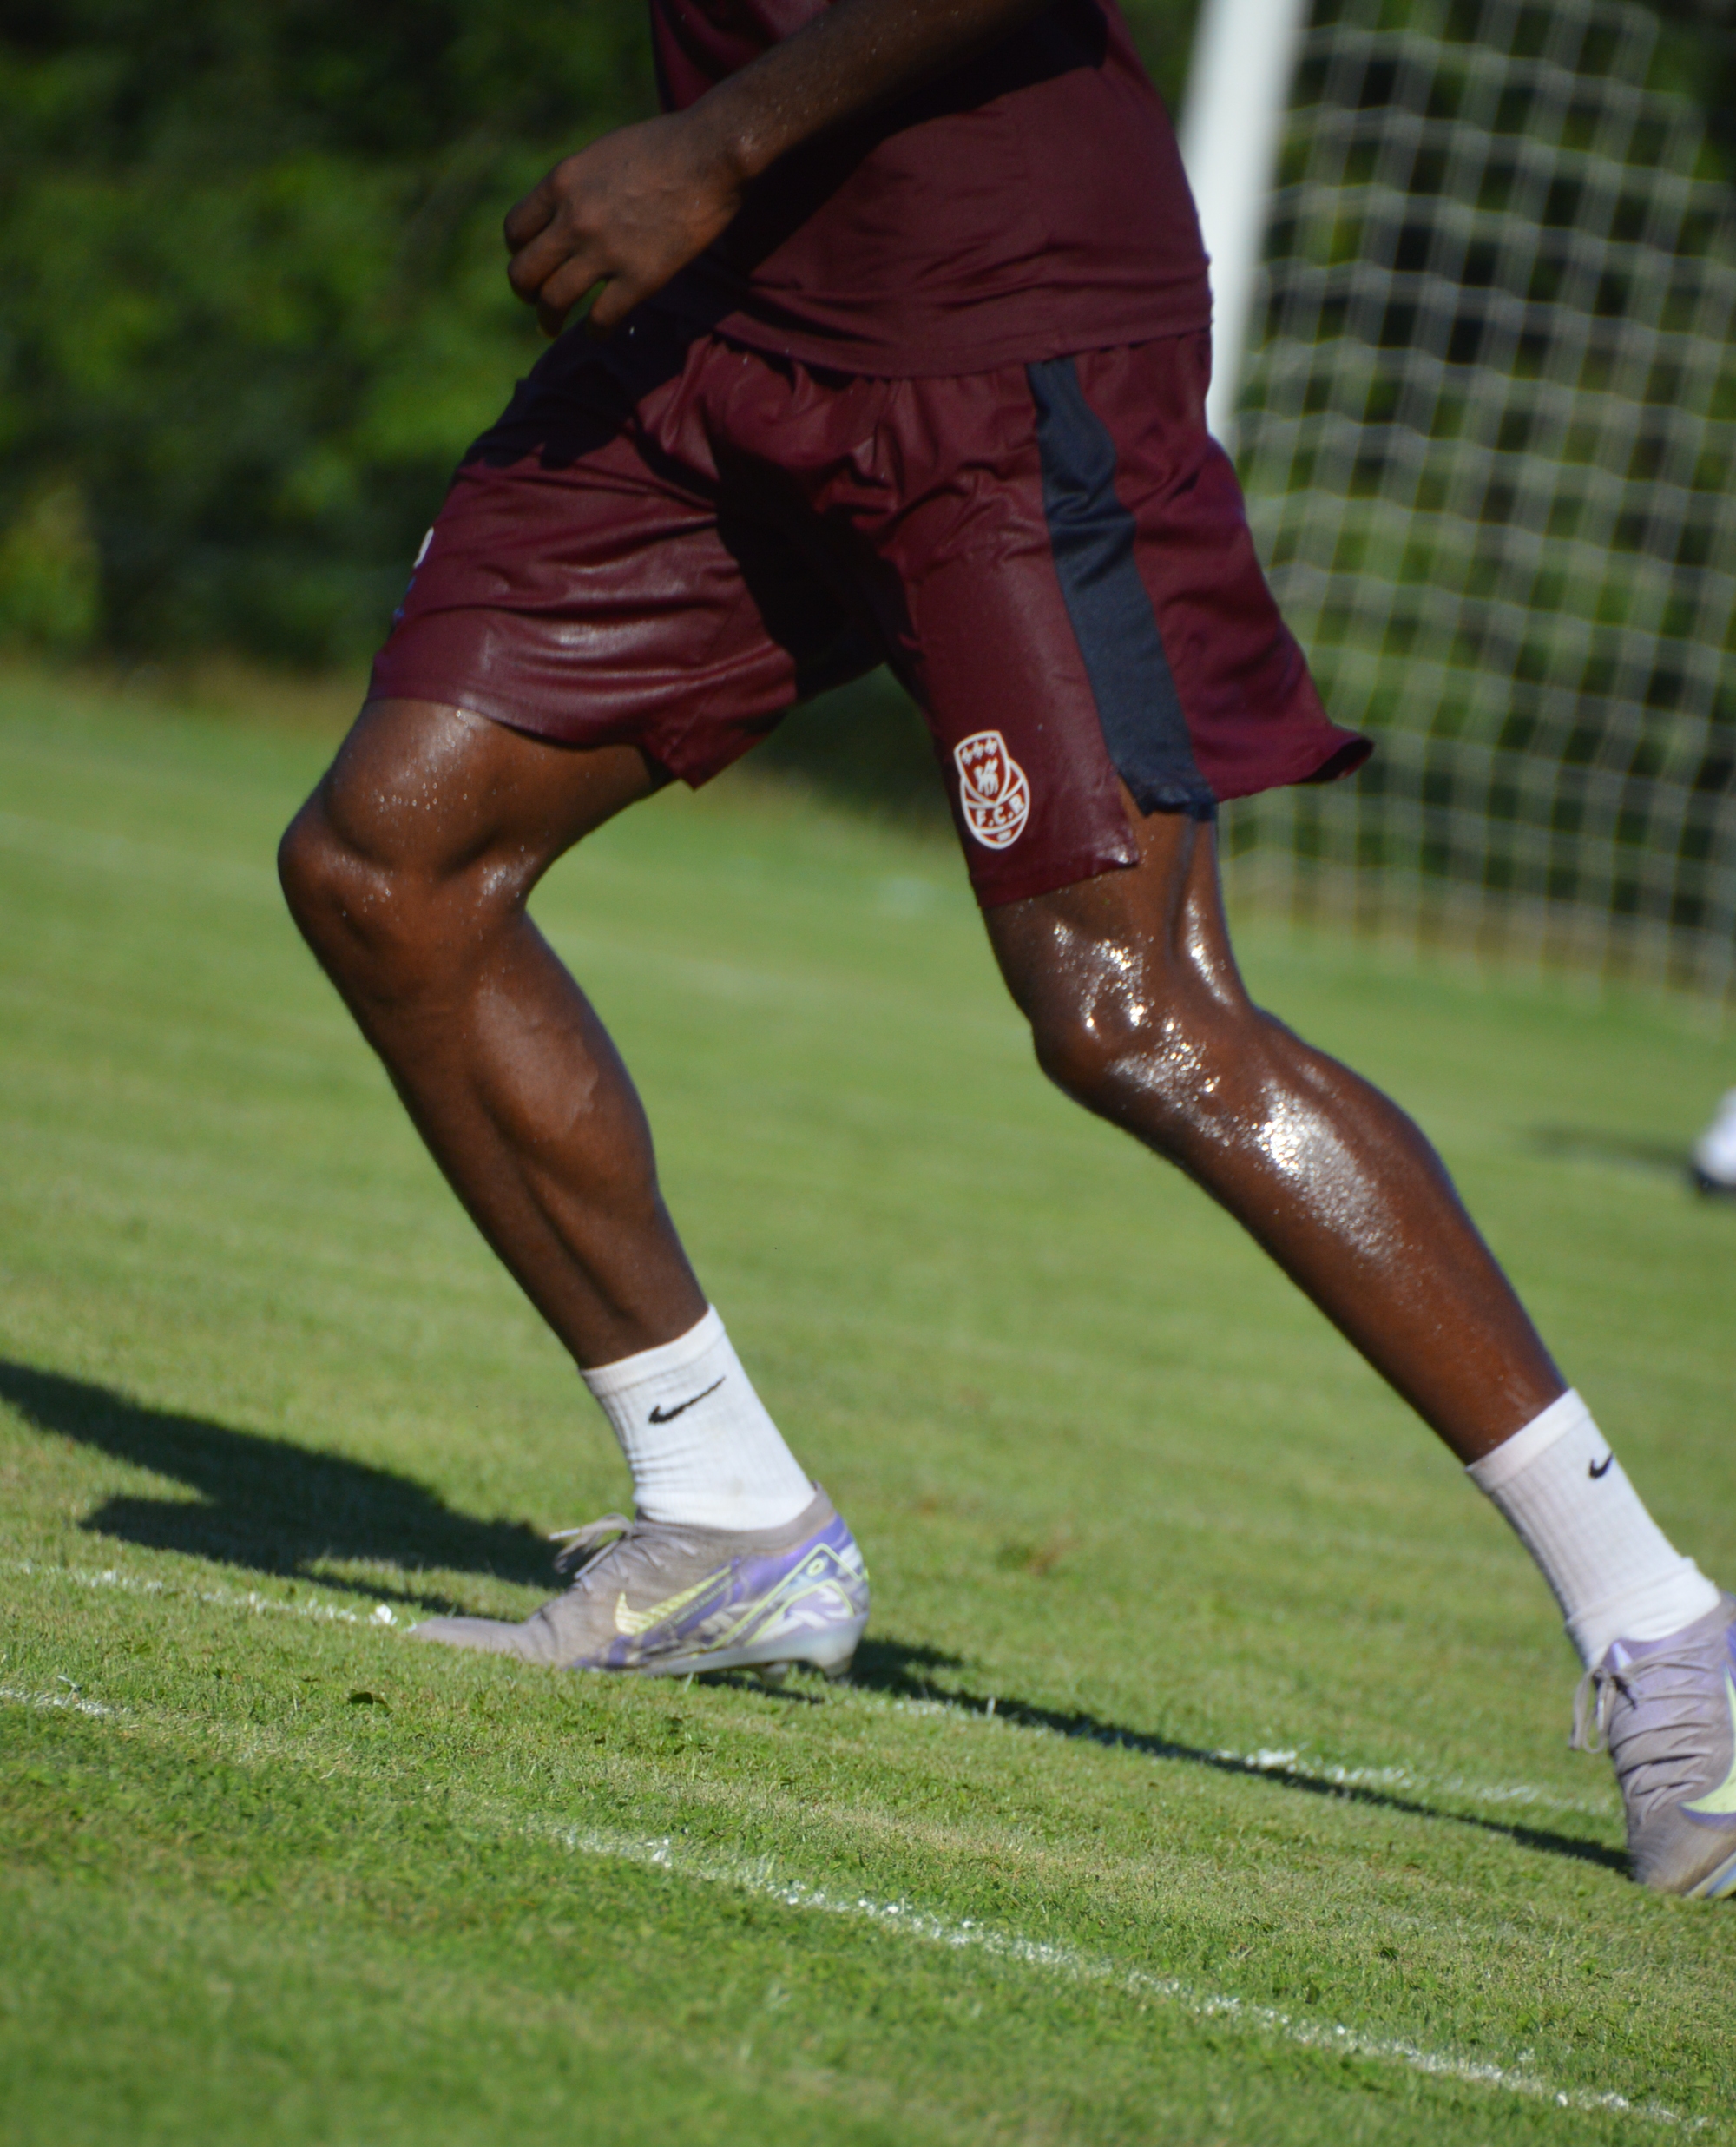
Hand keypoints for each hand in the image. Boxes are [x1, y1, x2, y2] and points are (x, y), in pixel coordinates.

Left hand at [504, 113, 743, 338]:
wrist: (710, 154)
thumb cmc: (665, 145)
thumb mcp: (604, 153)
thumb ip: (580, 185)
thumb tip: (574, 210)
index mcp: (562, 183)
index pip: (515, 230)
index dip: (519, 251)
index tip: (531, 260)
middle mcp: (574, 220)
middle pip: (524, 272)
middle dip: (525, 291)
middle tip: (535, 301)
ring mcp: (605, 252)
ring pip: (553, 301)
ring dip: (549, 319)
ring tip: (552, 327)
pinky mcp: (639, 279)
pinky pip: (601, 319)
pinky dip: (595, 332)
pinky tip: (597, 332)